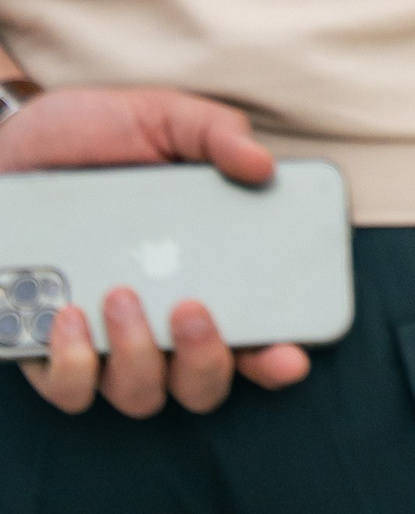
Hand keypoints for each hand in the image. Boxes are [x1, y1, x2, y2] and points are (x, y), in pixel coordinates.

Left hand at [1, 85, 312, 415]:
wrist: (12, 142)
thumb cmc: (92, 135)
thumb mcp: (161, 118)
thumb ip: (216, 133)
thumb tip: (263, 164)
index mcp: (206, 274)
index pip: (256, 337)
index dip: (279, 358)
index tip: (288, 353)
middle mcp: (161, 322)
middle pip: (203, 386)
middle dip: (206, 361)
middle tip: (192, 308)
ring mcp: (106, 344)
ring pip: (140, 395)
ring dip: (139, 357)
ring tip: (118, 294)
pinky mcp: (48, 351)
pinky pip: (69, 390)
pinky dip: (74, 365)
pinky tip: (69, 314)